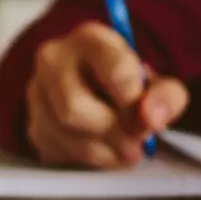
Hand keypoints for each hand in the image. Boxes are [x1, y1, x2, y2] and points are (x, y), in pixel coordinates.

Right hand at [22, 24, 187, 168]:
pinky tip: (105, 150)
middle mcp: (53, 59)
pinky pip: (59, 152)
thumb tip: (151, 118)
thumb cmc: (128, 86)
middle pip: (74, 108)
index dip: (134, 101)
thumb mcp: (157, 84)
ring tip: (125, 148)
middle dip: (112, 132)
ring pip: (66, 135)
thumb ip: (166, 96)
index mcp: (90, 39)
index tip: (145, 111)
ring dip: (105, 151)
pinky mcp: (34, 125)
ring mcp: (37, 93)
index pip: (114, 71)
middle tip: (136, 138)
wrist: (100, 93)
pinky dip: (90, 160)